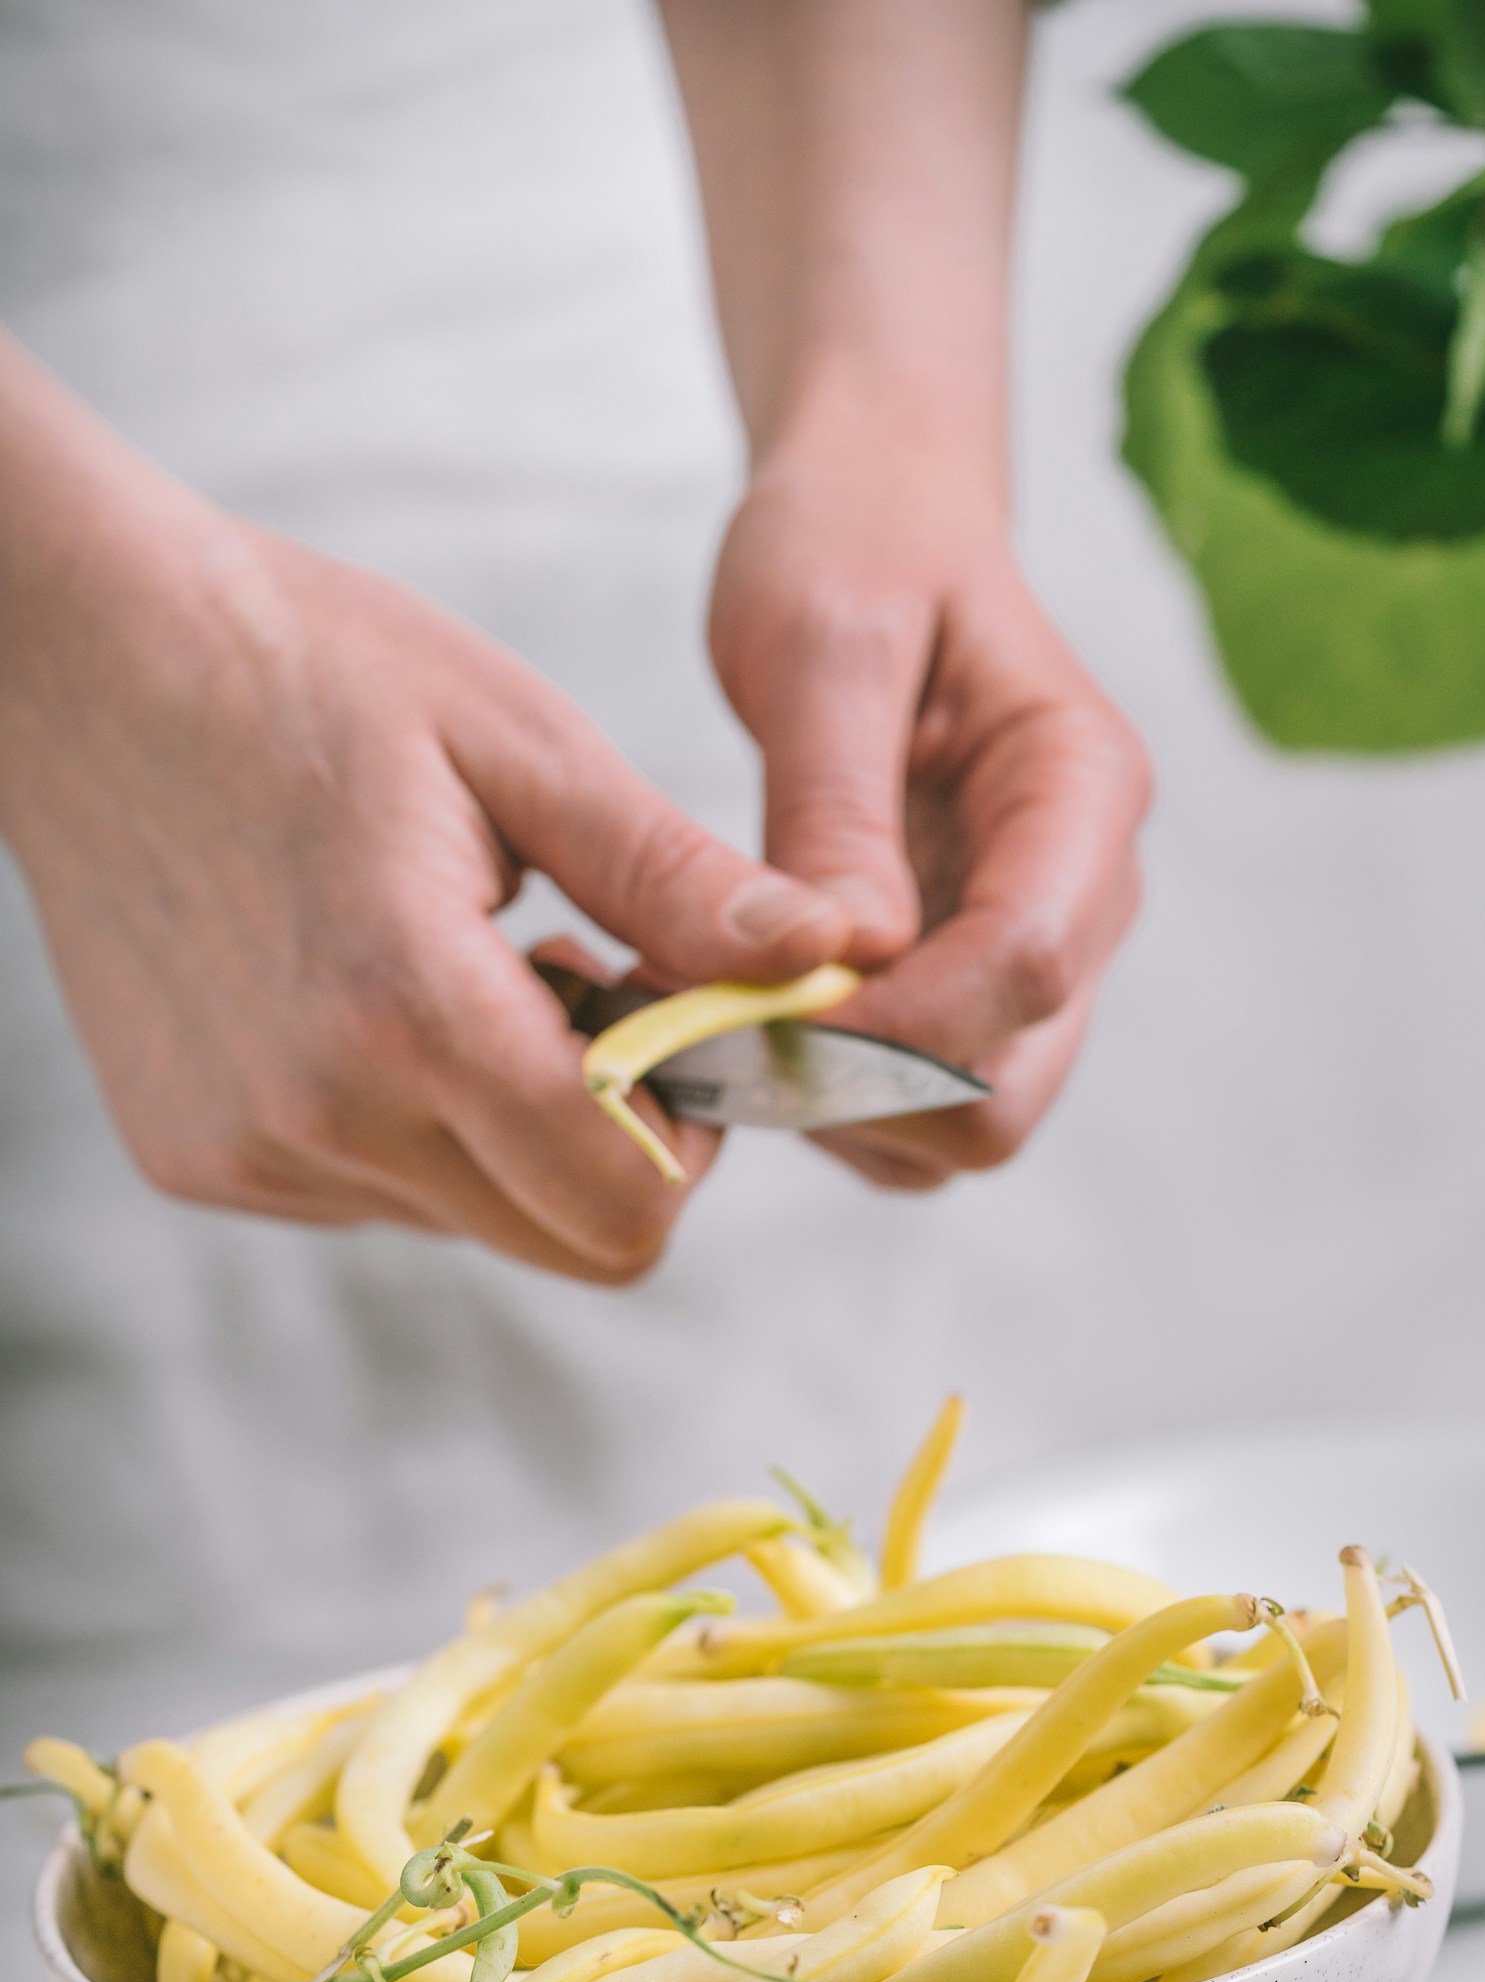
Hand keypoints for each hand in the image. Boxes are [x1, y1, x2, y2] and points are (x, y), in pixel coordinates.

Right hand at [0, 356, 866, 1282]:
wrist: (72, 659)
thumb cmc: (312, 668)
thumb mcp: (521, 743)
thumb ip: (677, 880)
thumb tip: (830, 961)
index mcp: (413, 1011)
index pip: (628, 1206)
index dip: (696, 1137)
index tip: (680, 1028)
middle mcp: (322, 1118)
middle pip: (569, 1242)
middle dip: (622, 1144)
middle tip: (589, 994)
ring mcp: (252, 1154)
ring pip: (477, 1222)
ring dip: (514, 1130)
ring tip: (467, 970)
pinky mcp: (201, 1162)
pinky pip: (377, 1196)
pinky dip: (413, 1124)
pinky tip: (373, 995)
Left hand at [708, 433, 1150, 1190]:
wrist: (878, 519)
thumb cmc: (852, 546)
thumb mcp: (821, 641)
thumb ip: (834, 806)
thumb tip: (847, 961)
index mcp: (1082, 790)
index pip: (1024, 968)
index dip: (890, 1025)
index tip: (752, 1005)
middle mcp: (1086, 894)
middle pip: (1008, 1093)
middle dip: (861, 1091)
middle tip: (717, 1028)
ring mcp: (1036, 951)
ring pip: (965, 1124)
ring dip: (836, 1108)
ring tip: (715, 1014)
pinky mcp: (973, 985)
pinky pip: (917, 1107)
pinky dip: (829, 1099)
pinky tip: (744, 1016)